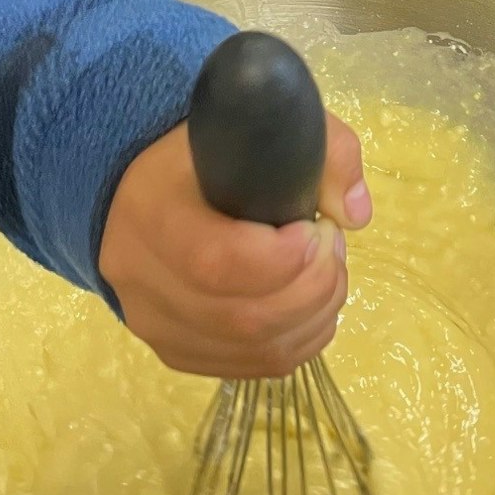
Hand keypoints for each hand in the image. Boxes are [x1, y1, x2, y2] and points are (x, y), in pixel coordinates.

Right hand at [99, 113, 369, 377]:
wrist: (151, 187)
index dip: (285, 260)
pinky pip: (252, 366)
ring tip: (326, 272)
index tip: (318, 229)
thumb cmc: (213, 154)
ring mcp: (154, 324)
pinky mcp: (176, 351)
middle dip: (313, 288)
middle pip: (243, 317)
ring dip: (314, 317)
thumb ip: (323, 152)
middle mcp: (140, 279)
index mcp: (151, 213)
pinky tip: (311, 305)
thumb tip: (355, 213)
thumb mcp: (267, 128)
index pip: (218, 263)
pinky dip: (299, 341)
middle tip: (333, 248)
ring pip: (253, 349)